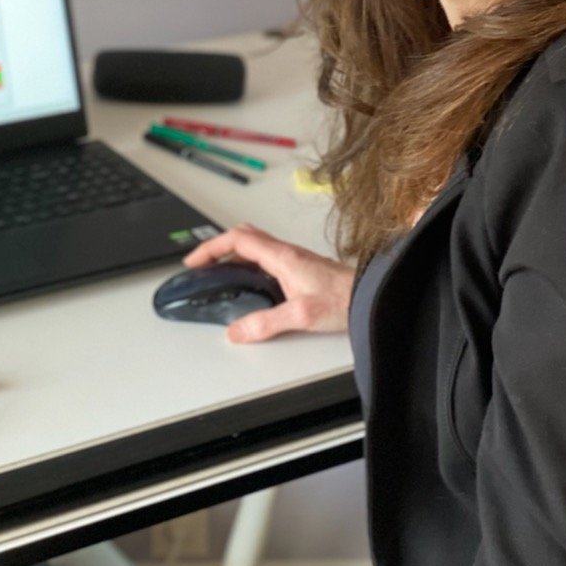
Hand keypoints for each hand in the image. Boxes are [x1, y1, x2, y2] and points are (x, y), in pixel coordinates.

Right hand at [183, 222, 353, 342]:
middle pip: (244, 235)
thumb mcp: (301, 315)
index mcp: (282, 256)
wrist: (370, 296)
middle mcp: (287, 253)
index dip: (211, 247)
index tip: (194, 261)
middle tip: (203, 262)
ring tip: (219, 269)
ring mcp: (294, 258)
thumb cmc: (344, 299)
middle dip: (218, 245)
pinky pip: (266, 256)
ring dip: (233, 252)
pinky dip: (248, 261)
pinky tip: (249, 280)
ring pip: (255, 244)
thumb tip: (237, 330)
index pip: (238, 239)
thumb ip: (266, 323)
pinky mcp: (300, 268)